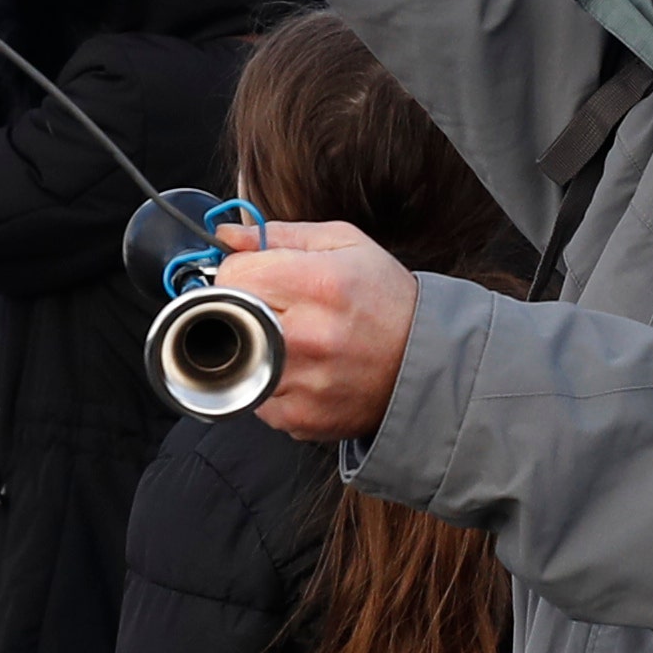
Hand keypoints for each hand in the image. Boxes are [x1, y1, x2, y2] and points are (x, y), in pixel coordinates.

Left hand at [223, 219, 416, 442]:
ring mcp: (303, 383)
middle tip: (268, 309)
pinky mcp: (299, 417)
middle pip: (227, 317)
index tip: (255, 277)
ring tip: (291, 341)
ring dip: (253, 349)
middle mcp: (309, 336)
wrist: (426, 363)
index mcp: (319, 283)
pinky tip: (302, 370)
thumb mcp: (344, 244)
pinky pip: (256, 397)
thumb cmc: (386, 300)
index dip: (239, 271)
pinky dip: (269, 383)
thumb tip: (226, 236)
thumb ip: (279, 235)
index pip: (233, 275)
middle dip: (239, 309)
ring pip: (236, 360)